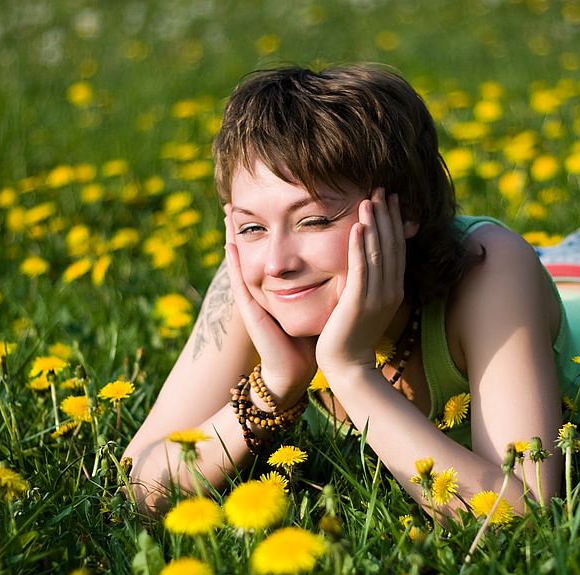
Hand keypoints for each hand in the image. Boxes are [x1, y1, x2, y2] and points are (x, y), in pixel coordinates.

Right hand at [224, 208, 316, 405]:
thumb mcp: (321, 302)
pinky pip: (240, 282)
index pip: (274, 250)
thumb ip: (329, 282)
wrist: (297, 370)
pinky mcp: (251, 310)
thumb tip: (352, 259)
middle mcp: (263, 287)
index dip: (270, 228)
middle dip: (245, 225)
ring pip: (241, 260)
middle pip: (253, 250)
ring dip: (233, 235)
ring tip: (227, 212)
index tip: (268, 201)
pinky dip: (233, 263)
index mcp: (280, 284)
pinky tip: (229, 244)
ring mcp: (253, 297)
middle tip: (235, 199)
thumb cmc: (310, 338)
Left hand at [315, 189, 408, 374]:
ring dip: (375, 224)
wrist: (346, 365)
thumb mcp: (365, 305)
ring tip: (370, 199)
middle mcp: (390, 291)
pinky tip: (358, 227)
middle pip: (392, 245)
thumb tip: (365, 261)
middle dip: (387, 216)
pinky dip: (361, 247)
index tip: (390, 199)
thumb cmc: (351, 336)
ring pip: (379, 253)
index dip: (394, 222)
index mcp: (393, 290)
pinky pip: (362, 269)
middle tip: (382, 189)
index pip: (397, 249)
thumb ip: (367, 283)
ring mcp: (377, 297)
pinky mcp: (360, 302)